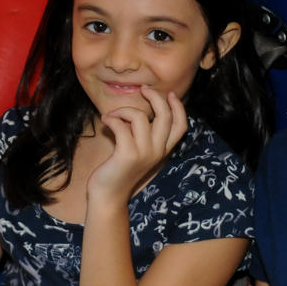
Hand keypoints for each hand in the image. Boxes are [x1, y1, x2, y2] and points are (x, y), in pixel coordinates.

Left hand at [88, 86, 187, 202]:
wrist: (108, 195)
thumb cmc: (120, 170)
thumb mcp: (138, 150)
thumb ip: (143, 133)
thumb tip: (137, 110)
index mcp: (163, 150)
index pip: (181, 126)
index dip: (178, 107)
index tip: (169, 93)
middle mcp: (158, 151)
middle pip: (165, 116)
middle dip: (155, 98)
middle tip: (143, 90)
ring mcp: (144, 153)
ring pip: (139, 117)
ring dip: (123, 110)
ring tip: (112, 116)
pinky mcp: (127, 154)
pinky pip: (121, 126)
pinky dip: (111, 119)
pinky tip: (105, 122)